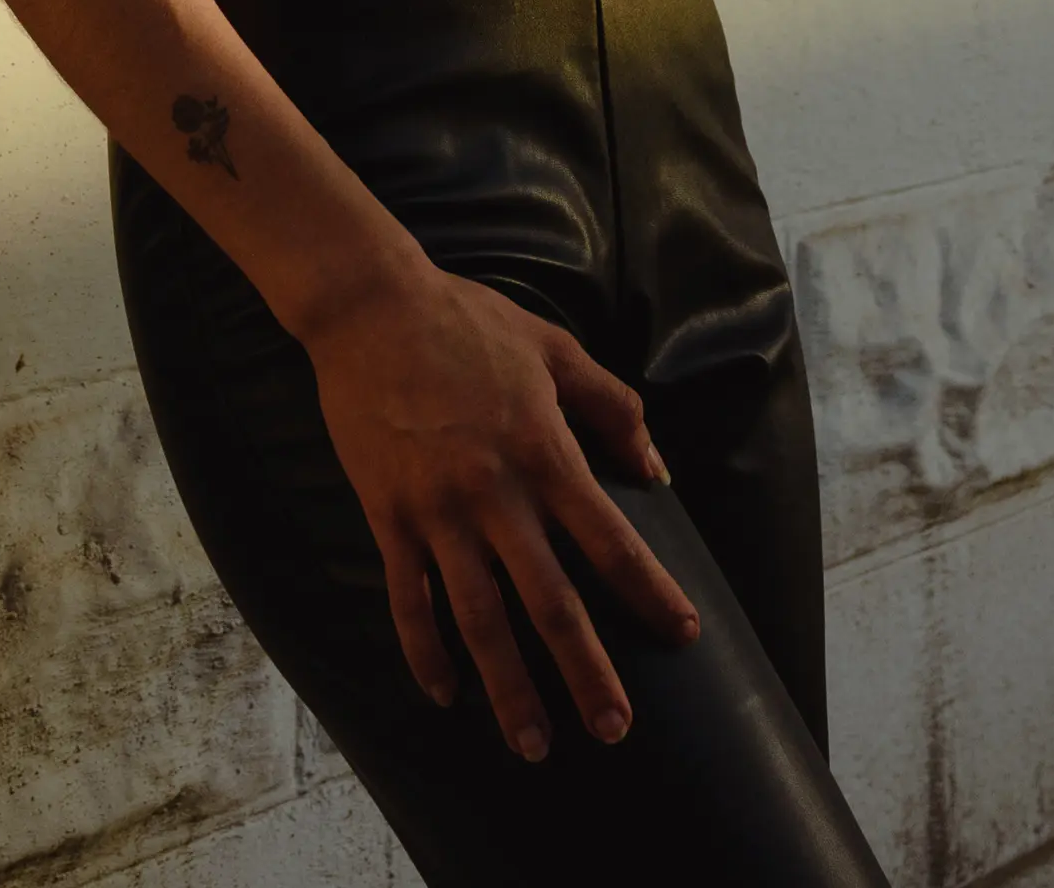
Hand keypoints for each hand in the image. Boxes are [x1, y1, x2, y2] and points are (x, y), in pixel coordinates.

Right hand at [297, 260, 701, 754]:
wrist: (369, 309)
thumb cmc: (467, 322)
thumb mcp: (554, 350)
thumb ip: (611, 407)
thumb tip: (655, 470)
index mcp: (544, 452)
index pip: (610, 540)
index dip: (650, 591)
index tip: (684, 634)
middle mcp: (494, 494)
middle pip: (550, 602)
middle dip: (586, 671)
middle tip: (615, 729)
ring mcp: (436, 512)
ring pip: (478, 620)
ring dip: (507, 688)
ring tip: (533, 744)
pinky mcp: (388, 517)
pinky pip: (408, 601)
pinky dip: (425, 653)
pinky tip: (445, 695)